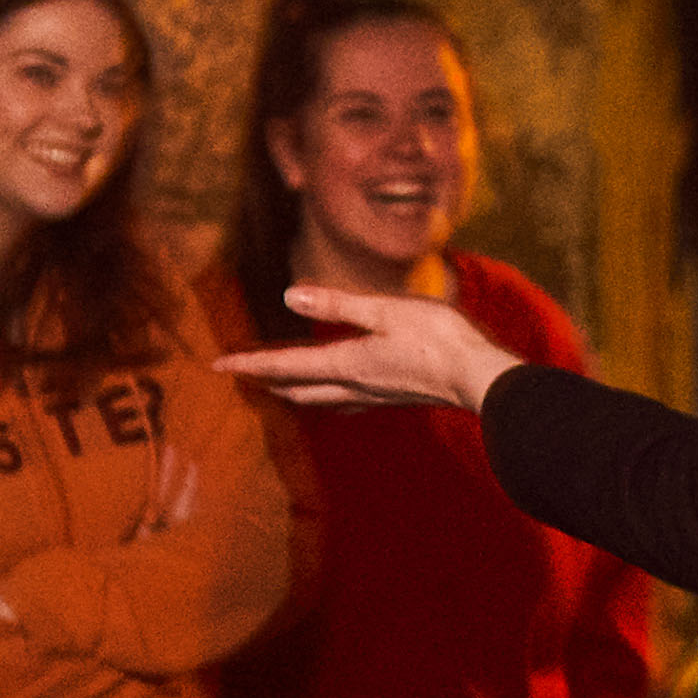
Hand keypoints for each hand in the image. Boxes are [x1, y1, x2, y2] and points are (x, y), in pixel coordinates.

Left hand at [219, 281, 517, 413]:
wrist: (479, 379)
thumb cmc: (438, 339)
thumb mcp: (385, 311)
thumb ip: (338, 305)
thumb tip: (290, 297)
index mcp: (347, 362)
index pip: (286, 365)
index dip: (250, 363)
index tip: (218, 363)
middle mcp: (355, 385)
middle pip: (297, 388)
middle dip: (266, 381)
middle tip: (239, 373)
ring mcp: (375, 394)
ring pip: (320, 398)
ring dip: (292, 391)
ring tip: (276, 385)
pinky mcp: (393, 395)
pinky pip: (345, 400)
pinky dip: (324, 395)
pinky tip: (335, 393)